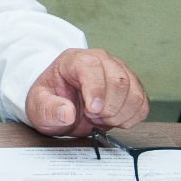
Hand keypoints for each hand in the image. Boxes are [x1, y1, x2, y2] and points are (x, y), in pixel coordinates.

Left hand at [25, 48, 148, 136]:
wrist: (60, 102)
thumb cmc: (49, 99)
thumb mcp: (38, 106)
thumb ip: (48, 109)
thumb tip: (67, 112)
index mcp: (74, 60)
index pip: (92, 67)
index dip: (96, 91)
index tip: (92, 111)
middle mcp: (100, 60)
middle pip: (119, 80)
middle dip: (108, 107)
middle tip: (93, 117)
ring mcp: (119, 71)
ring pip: (134, 92)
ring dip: (120, 114)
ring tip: (101, 118)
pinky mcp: (131, 86)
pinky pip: (142, 103)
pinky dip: (131, 117)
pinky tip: (114, 120)